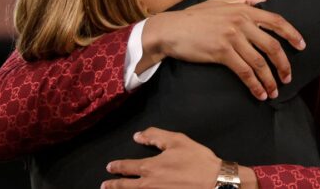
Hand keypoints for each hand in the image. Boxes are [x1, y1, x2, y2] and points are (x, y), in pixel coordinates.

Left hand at [102, 128, 218, 188]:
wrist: (214, 182)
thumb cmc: (197, 160)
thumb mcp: (176, 140)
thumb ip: (154, 136)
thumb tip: (137, 136)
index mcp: (150, 167)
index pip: (127, 167)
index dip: (117, 167)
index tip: (109, 167)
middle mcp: (149, 185)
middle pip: (126, 186)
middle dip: (114, 185)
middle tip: (104, 185)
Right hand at [141, 0, 304, 100]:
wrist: (170, 30)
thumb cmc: (192, 18)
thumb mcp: (217, 3)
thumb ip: (240, 1)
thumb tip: (261, 0)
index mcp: (242, 10)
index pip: (276, 21)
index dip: (292, 35)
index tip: (301, 46)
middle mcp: (240, 22)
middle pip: (272, 46)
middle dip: (284, 65)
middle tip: (288, 78)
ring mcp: (232, 37)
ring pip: (260, 62)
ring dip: (270, 80)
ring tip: (273, 92)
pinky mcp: (222, 52)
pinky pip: (245, 72)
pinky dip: (254, 85)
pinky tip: (258, 94)